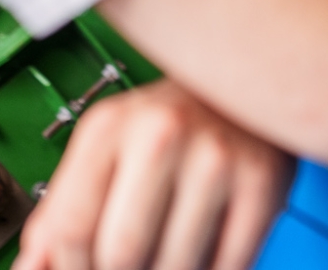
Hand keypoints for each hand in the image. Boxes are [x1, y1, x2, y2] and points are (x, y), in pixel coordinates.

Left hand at [14, 78, 292, 269]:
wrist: (248, 77)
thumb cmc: (172, 121)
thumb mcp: (107, 151)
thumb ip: (63, 210)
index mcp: (110, 127)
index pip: (68, 230)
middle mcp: (162, 133)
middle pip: (121, 254)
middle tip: (132, 268)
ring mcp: (217, 156)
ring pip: (176, 267)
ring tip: (169, 254)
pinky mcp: (264, 179)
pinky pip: (229, 264)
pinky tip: (205, 252)